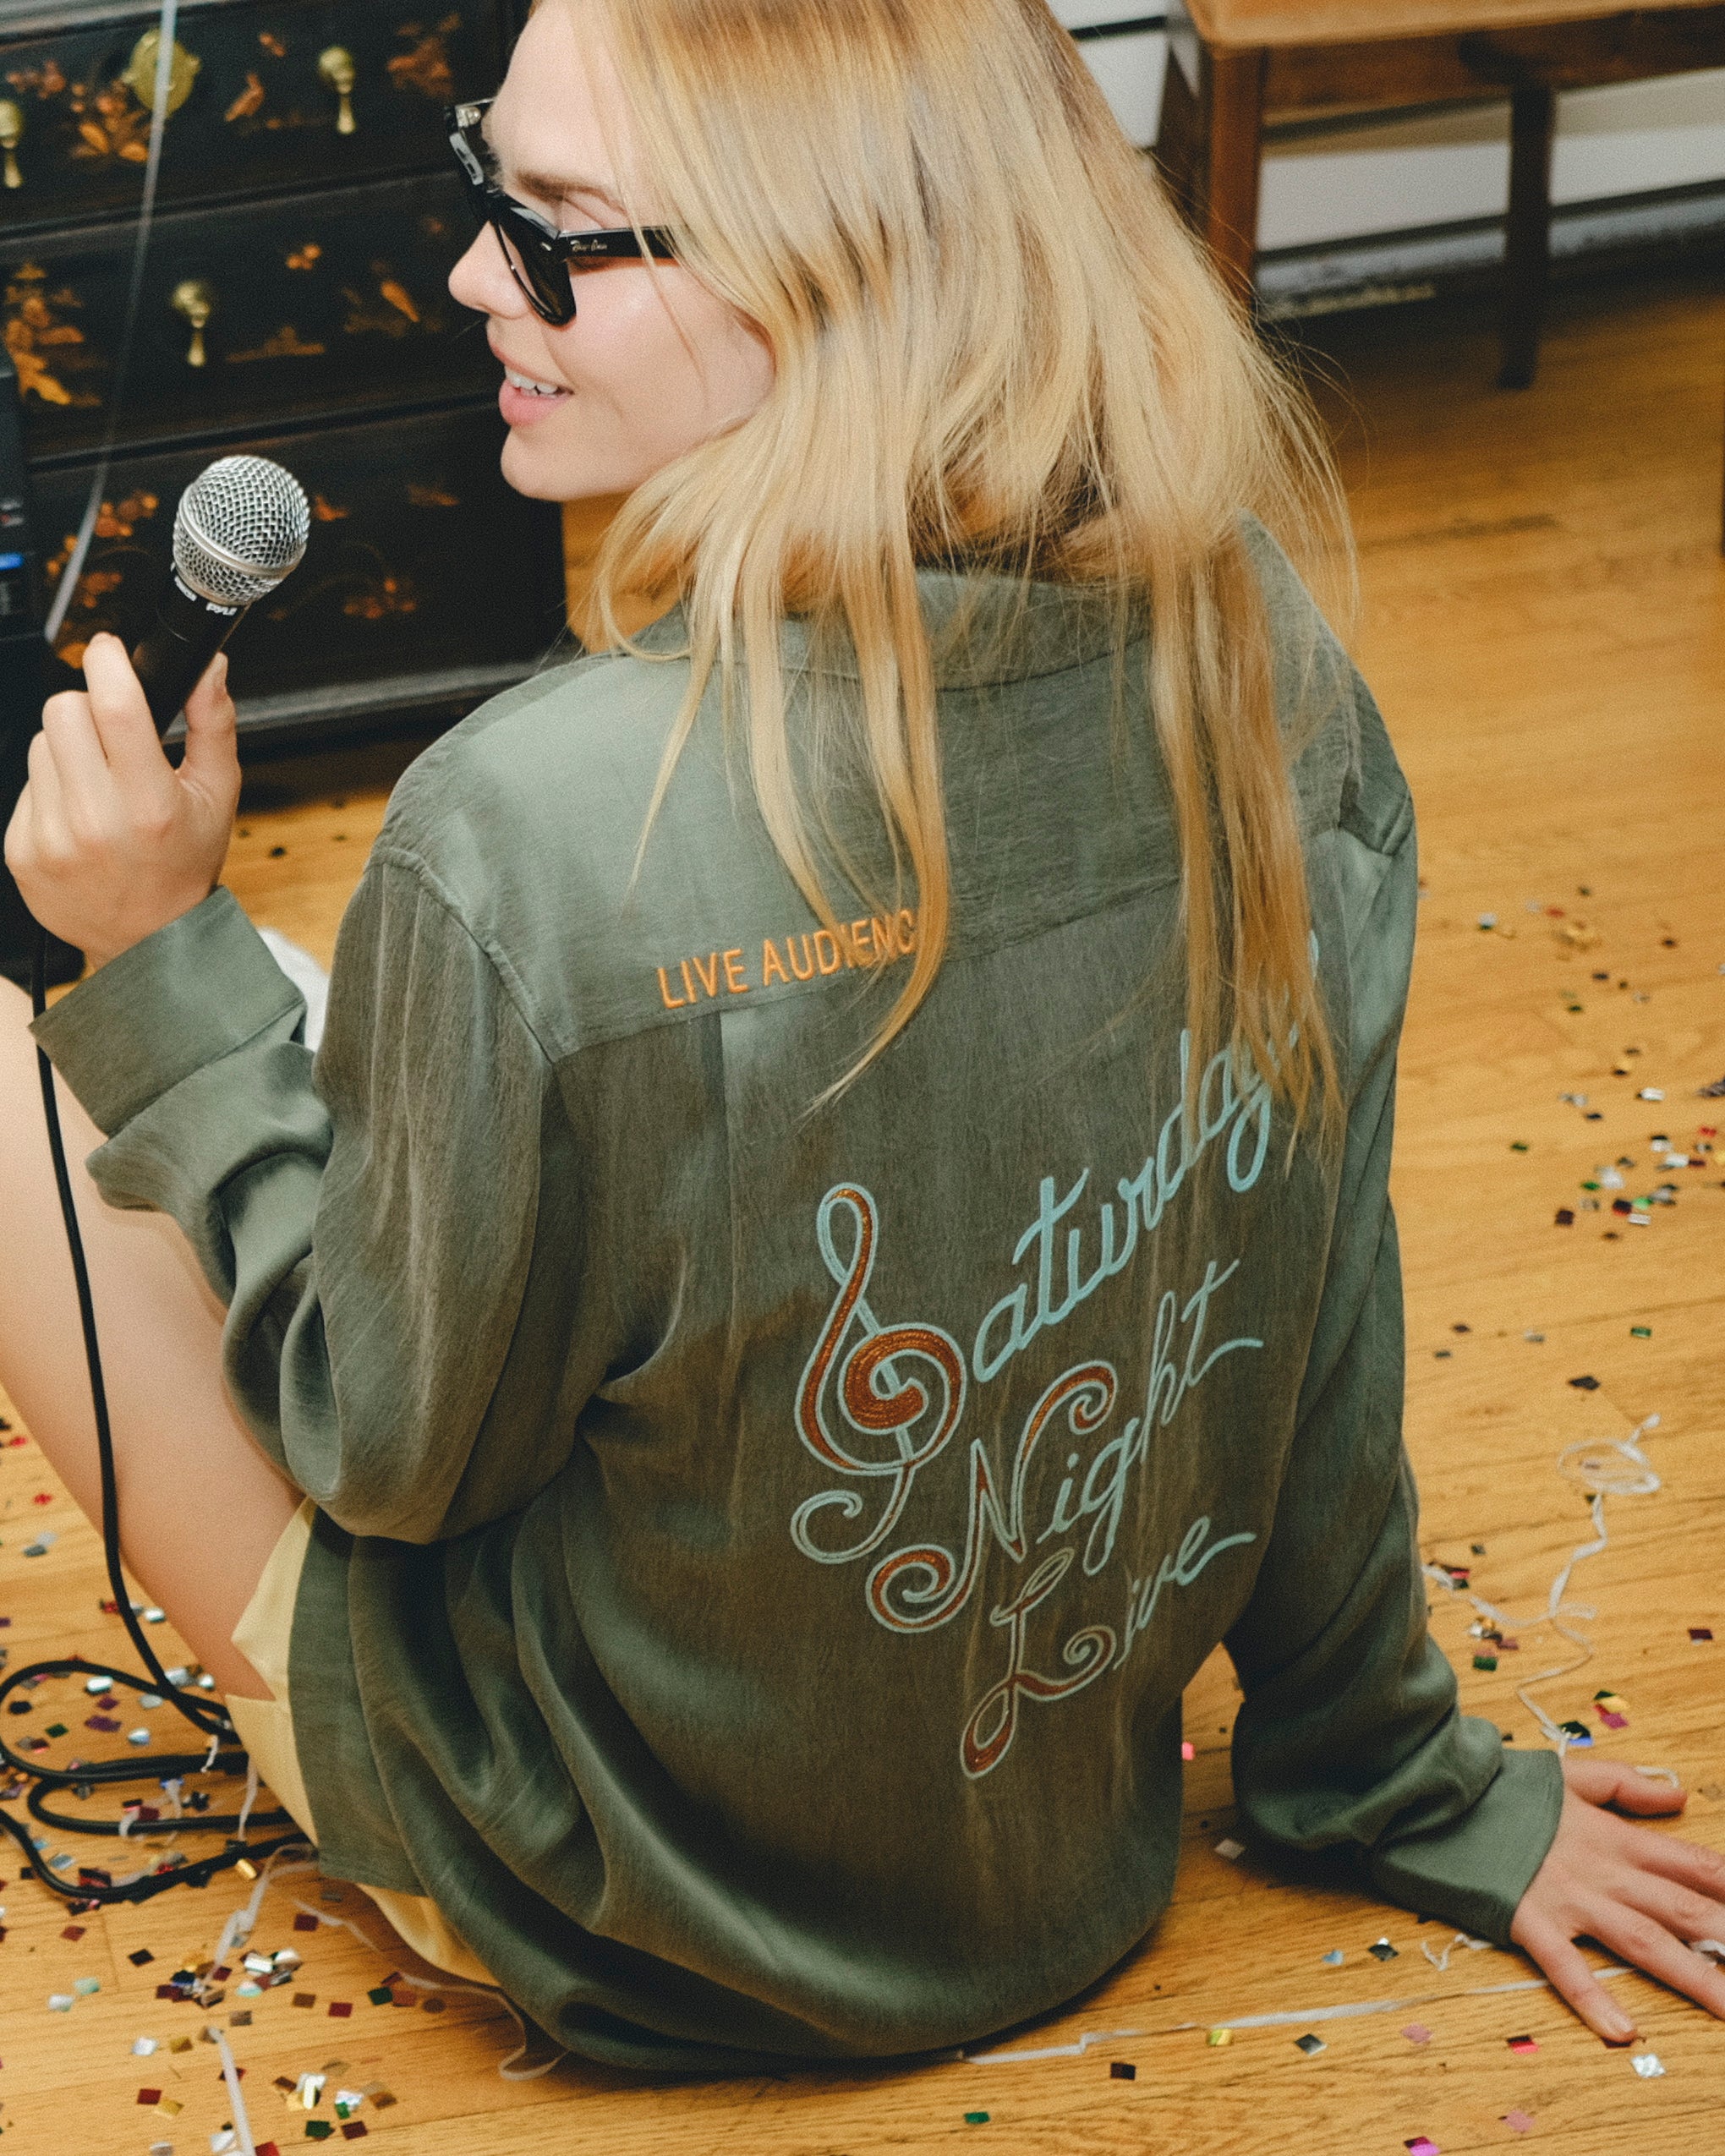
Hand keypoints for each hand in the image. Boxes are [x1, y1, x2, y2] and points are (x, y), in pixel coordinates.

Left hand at [2, 633, 239, 969]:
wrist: (147, 940)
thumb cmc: (184, 865)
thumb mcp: (217, 795)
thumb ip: (213, 724)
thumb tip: (207, 668)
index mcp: (149, 803)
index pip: (114, 705)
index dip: (108, 662)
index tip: (108, 652)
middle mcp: (96, 820)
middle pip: (64, 710)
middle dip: (88, 710)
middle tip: (111, 738)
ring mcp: (52, 837)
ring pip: (40, 743)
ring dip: (68, 751)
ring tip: (97, 786)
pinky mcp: (22, 849)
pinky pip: (25, 785)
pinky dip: (51, 790)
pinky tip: (78, 816)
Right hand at [1511, 1753, 1724, 2040]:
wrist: (1436, 1789)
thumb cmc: (1501, 1786)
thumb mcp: (1570, 1774)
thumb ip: (1625, 1785)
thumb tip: (1677, 1796)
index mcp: (1613, 1836)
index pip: (1692, 1863)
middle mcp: (1601, 1870)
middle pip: (1681, 1907)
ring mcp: (1566, 1898)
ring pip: (1641, 1941)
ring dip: (1691, 1976)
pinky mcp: (1526, 1919)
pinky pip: (1564, 1965)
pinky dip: (1592, 1998)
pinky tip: (1622, 2030)